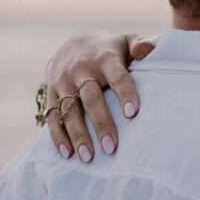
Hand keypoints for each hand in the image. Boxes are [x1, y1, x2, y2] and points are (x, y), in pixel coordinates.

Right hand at [42, 30, 155, 162]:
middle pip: (90, 98)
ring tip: (89, 157)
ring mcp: (63, 82)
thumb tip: (149, 48)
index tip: (133, 113)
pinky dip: (58, 136)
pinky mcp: (50, 93)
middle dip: (100, 123)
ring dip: (78, 135)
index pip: (117, 76)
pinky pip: (52, 116)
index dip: (124, 93)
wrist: (73, 44)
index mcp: (104, 58)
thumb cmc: (110, 51)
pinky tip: (68, 154)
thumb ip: (140, 46)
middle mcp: (81, 69)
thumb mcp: (126, 42)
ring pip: (69, 110)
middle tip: (111, 147)